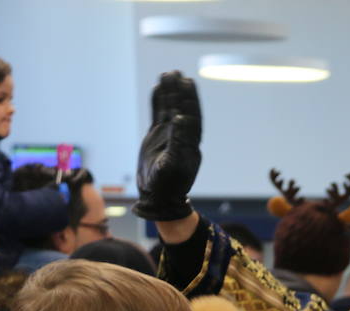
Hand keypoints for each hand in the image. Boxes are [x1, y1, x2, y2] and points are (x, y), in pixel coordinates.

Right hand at [133, 71, 201, 221]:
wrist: (158, 198)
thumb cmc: (168, 186)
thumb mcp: (173, 165)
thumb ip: (178, 142)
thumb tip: (182, 119)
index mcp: (190, 144)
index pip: (192, 117)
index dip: (190, 100)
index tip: (188, 82)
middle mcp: (182, 137)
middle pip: (182, 109)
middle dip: (180, 92)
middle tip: (177, 73)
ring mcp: (169, 136)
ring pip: (170, 109)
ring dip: (170, 93)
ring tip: (168, 74)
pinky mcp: (157, 137)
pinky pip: (159, 115)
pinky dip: (158, 102)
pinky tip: (158, 88)